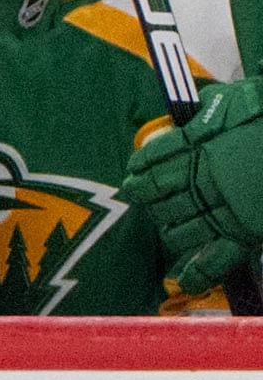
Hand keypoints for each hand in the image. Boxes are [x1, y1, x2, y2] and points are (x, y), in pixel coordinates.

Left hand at [127, 83, 262, 293]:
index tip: (135, 169)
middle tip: (141, 196)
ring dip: (166, 228)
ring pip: (176, 228)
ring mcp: (224, 209)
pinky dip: (198, 274)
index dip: (141, 165)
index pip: (154, 157)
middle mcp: (205, 179)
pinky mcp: (245, 232)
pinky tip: (186, 279)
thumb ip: (216, 106)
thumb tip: (197, 108)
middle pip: (157, 194)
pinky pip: (214, 261)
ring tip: (165, 225)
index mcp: (202, 144)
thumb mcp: (241, 100)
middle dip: (145, 196)